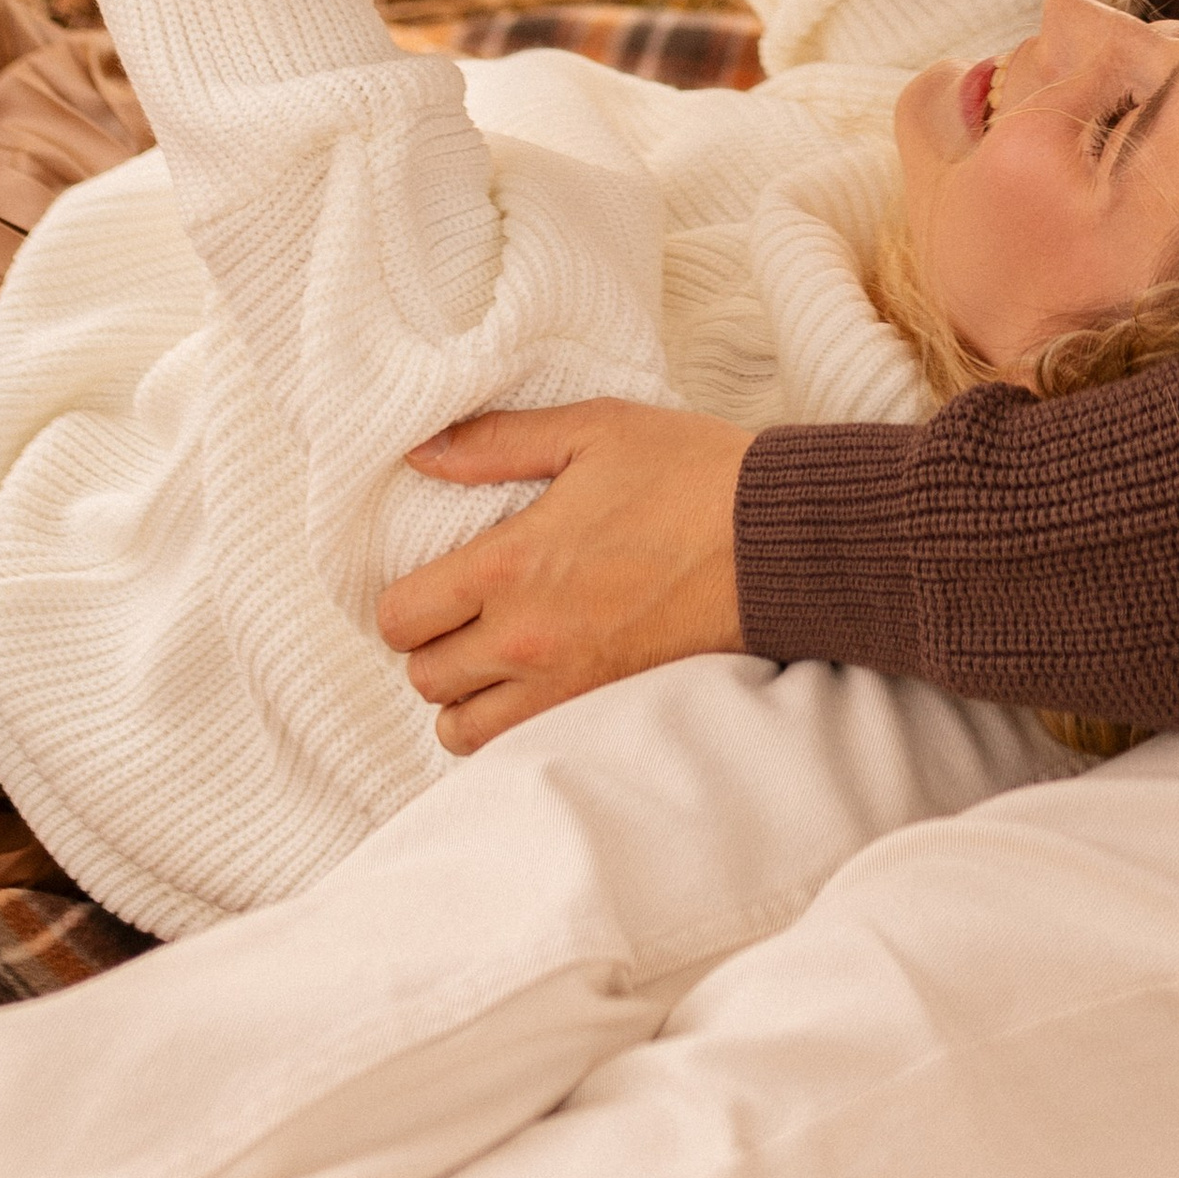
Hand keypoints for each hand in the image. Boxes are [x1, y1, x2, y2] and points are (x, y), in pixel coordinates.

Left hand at [379, 400, 751, 753]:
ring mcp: (564, 687)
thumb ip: (496, 441)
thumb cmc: (690, 474)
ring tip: (494, 656)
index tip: (435, 580)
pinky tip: (532, 684)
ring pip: (461, 730)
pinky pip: (517, 748)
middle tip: (467, 613)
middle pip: (423, 679)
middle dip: (433, 646)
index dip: (405, 599)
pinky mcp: (602, 711)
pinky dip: (508, 726)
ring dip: (464, 696)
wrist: (776, 540)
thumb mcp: (593, 430)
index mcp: (510, 567)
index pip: (401, 616)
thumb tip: (420, 452)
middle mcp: (525, 640)